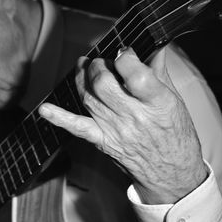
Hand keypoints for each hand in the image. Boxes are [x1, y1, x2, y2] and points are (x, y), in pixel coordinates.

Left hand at [38, 47, 207, 203]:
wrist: (171, 174)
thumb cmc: (176, 136)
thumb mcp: (175, 101)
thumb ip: (160, 72)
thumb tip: (155, 47)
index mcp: (157, 103)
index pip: (134, 73)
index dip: (125, 57)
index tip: (125, 53)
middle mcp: (134, 117)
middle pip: (104, 84)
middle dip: (98, 66)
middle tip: (101, 62)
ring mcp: (116, 130)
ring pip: (89, 98)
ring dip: (82, 78)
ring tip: (84, 67)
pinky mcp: (103, 141)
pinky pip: (78, 127)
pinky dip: (59, 118)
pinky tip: (45, 109)